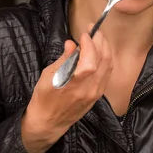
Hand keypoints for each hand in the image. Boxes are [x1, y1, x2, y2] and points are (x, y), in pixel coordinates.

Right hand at [21, 27, 112, 152]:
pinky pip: (107, 74)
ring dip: (105, 49)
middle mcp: (89, 88)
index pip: (90, 59)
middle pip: (103, 60)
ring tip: (97, 38)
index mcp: (74, 83)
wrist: (48, 122)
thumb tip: (72, 44)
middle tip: (93, 30)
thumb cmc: (44, 98)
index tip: (84, 33)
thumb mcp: (48, 75)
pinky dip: (106, 60)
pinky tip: (100, 52)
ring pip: (108, 66)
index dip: (90, 43)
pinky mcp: (98, 95)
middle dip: (100, 41)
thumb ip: (64, 59)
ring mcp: (95, 92)